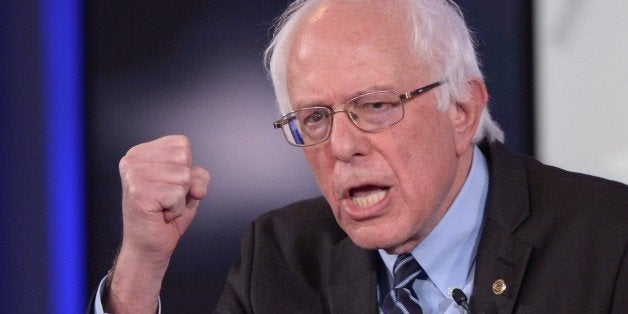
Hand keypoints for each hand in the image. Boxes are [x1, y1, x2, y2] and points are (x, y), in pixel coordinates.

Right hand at [107, 135, 209, 311]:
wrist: (149, 246)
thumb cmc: (165, 215)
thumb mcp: (188, 188)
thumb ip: (199, 176)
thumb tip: (197, 187)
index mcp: (140, 153)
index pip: (181, 143)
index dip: (185, 168)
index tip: (167, 185)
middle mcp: (132, 160)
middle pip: (184, 157)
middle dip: (183, 183)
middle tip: (165, 199)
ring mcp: (133, 175)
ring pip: (183, 176)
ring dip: (179, 198)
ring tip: (162, 206)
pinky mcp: (139, 193)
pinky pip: (178, 194)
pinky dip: (176, 209)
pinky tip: (161, 214)